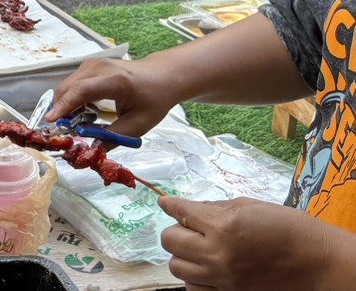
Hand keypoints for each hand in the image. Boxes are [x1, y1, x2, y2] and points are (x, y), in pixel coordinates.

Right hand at [45, 56, 179, 136]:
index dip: (64, 106)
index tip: (51, 120)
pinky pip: (73, 83)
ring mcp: (93, 64)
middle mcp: (99, 68)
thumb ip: (113, 137)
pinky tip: (82, 111)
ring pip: (68, 85)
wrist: (162, 76)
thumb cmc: (153, 99)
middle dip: (62, 109)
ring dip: (66, 104)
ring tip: (75, 123)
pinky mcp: (90, 66)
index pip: (81, 91)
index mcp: (114, 81)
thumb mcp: (139, 124)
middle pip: (69, 87)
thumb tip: (92, 149)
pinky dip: (72, 98)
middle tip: (64, 130)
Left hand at [159, 196, 355, 290]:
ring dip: (183, 255)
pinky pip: (195, 289)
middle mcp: (218, 254)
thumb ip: (214, 209)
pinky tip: (207, 269)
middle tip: (188, 227)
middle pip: (170, 242)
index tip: (166, 203)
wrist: (318, 263)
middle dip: (175, 230)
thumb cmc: (289, 228)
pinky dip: (195, 278)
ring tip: (198, 249)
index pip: (179, 212)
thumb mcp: (249, 206)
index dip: (170, 205)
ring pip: (176, 268)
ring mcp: (223, 279)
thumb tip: (189, 209)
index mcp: (222, 226)